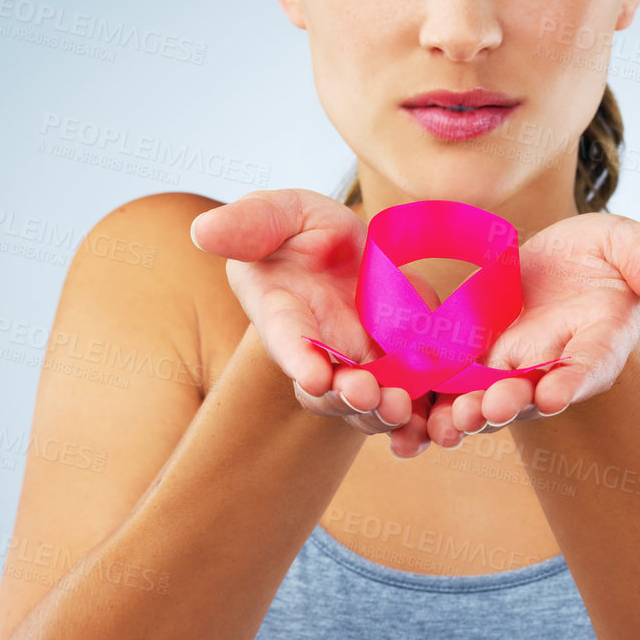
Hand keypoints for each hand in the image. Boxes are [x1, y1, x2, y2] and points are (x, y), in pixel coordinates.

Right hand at [189, 189, 437, 457]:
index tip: (313, 374)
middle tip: (366, 392)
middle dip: (346, 395)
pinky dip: (422, 422)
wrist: (355, 251)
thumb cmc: (305, 232)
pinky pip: (412, 407)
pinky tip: (436, 426)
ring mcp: (360, 368)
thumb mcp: (283, 213)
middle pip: (328, 389)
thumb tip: (203, 229)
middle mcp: (319, 353)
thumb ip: (250, 223)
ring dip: (383, 413)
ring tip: (401, 408)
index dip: (296, 357)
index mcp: (283, 313)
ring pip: (368, 406)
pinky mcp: (400, 373)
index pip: (285, 338)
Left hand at [425, 213, 639, 445]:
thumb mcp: (631, 245)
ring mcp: (514, 368)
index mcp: (599, 341)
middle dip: (513, 404)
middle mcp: (555, 366)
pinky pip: (457, 387)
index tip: (557, 394)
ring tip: (452, 421)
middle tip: (491, 408)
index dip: (575, 379)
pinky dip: (439, 402)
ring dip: (473, 413)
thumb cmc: (607, 256)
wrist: (561, 262)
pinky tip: (418, 415)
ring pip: (492, 399)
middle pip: (534, 394)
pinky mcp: (478, 360)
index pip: (591, 364)